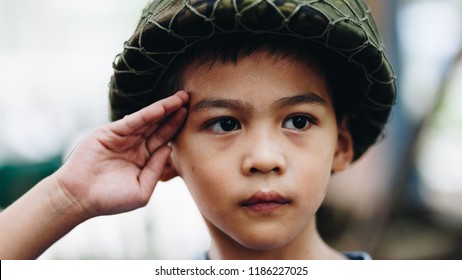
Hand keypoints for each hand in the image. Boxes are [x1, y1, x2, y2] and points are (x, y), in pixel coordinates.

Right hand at [53, 91, 188, 218]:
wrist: (79, 199)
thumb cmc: (110, 199)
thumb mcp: (141, 189)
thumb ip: (156, 169)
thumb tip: (169, 148)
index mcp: (143, 159)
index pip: (163, 140)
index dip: (177, 129)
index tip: (192, 118)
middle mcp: (134, 146)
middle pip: (159, 126)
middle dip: (174, 113)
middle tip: (190, 99)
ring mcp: (123, 138)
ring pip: (148, 120)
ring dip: (164, 108)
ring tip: (181, 98)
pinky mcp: (110, 132)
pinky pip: (133, 121)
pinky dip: (148, 114)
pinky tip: (163, 107)